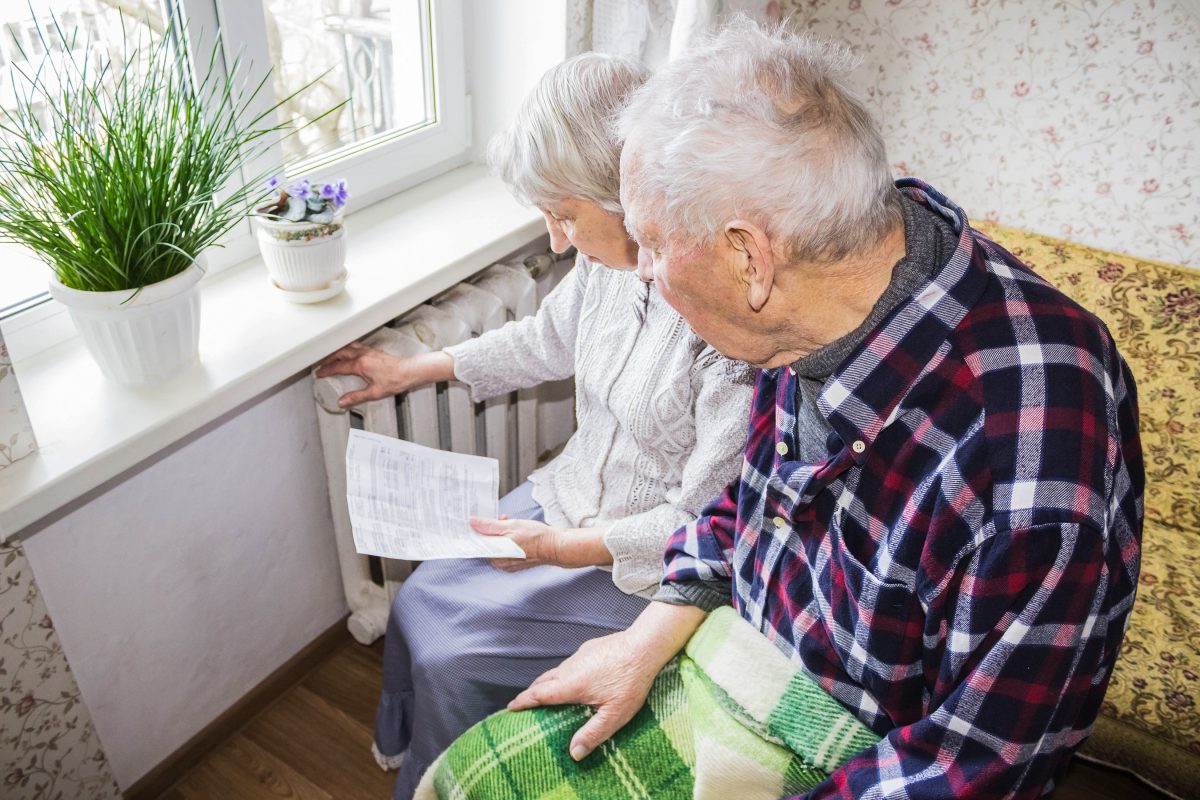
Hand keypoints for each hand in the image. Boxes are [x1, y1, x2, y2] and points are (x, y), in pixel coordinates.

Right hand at [315, 342, 420, 406]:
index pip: (338, 367)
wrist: (410, 371)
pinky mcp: (374, 351)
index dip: (326, 370)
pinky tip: (348, 352)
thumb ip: (356, 397)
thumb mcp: (374, 393)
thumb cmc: (396, 380)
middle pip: (340, 354)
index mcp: (360, 365)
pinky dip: (347, 348)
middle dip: (328, 359)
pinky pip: (356, 346)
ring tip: (331, 357)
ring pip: (347, 347)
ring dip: (337, 352)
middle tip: (321, 365)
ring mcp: (369, 351)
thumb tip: (342, 402)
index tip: (319, 373)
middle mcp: (363, 355)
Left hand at [472, 517, 564, 570]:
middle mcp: (500, 563)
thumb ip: (490, 525)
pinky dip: (508, 539)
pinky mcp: (516, 562)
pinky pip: (505, 549)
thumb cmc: (536, 537)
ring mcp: (508, 564)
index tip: (477, 520)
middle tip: (501, 519)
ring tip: (510, 523)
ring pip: (497, 545)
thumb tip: (473, 522)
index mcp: (496, 556)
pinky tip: (516, 531)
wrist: (556, 547)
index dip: (477, 529)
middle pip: (488, 543)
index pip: (478, 543)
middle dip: (492, 529)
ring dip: (501, 532)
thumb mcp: (511, 526)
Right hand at [507, 630, 660, 760]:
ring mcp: (580, 655)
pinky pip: (570, 663)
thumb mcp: (615, 714)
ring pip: (557, 670)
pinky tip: (574, 679)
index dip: (523, 701)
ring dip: (547, 682)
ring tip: (546, 693)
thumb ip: (593, 733)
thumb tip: (574, 753)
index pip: (539, 694)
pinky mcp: (589, 648)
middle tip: (524, 703)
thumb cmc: (631, 681)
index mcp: (571, 685)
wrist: (644, 646)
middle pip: (543, 681)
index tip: (510, 707)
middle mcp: (570, 668)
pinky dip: (564, 673)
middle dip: (532, 692)